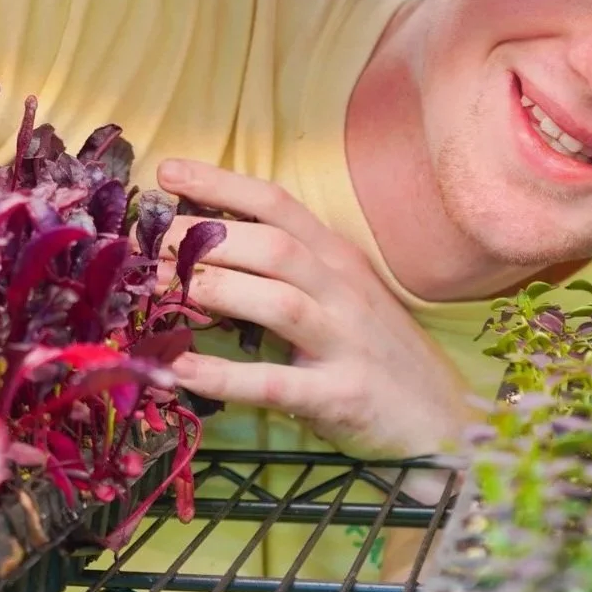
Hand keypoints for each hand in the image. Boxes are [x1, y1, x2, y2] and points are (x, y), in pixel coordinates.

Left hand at [156, 159, 479, 458]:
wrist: (444, 420)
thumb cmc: (375, 351)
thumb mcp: (339, 294)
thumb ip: (286, 267)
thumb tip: (204, 242)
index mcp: (338, 258)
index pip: (277, 203)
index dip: (220, 183)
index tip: (166, 171)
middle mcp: (344, 290)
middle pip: (273, 246)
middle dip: (206, 237)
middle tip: (147, 239)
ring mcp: (346, 342)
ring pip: (278, 301)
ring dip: (215, 289)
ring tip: (160, 287)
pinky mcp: (341, 396)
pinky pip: (275, 383)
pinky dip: (224, 374)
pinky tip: (178, 368)